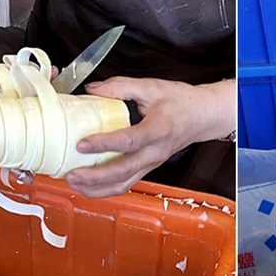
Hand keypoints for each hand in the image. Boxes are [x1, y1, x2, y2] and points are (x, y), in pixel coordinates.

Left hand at [65, 77, 228, 197]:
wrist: (202, 117)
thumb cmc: (181, 102)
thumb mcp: (152, 87)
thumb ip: (120, 87)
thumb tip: (91, 89)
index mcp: (158, 130)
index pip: (129, 141)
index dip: (104, 144)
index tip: (82, 144)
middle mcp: (155, 152)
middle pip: (124, 171)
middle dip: (96, 177)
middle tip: (72, 174)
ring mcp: (152, 163)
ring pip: (124, 184)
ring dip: (99, 188)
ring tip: (76, 184)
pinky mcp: (147, 168)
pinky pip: (126, 184)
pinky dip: (106, 189)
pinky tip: (89, 186)